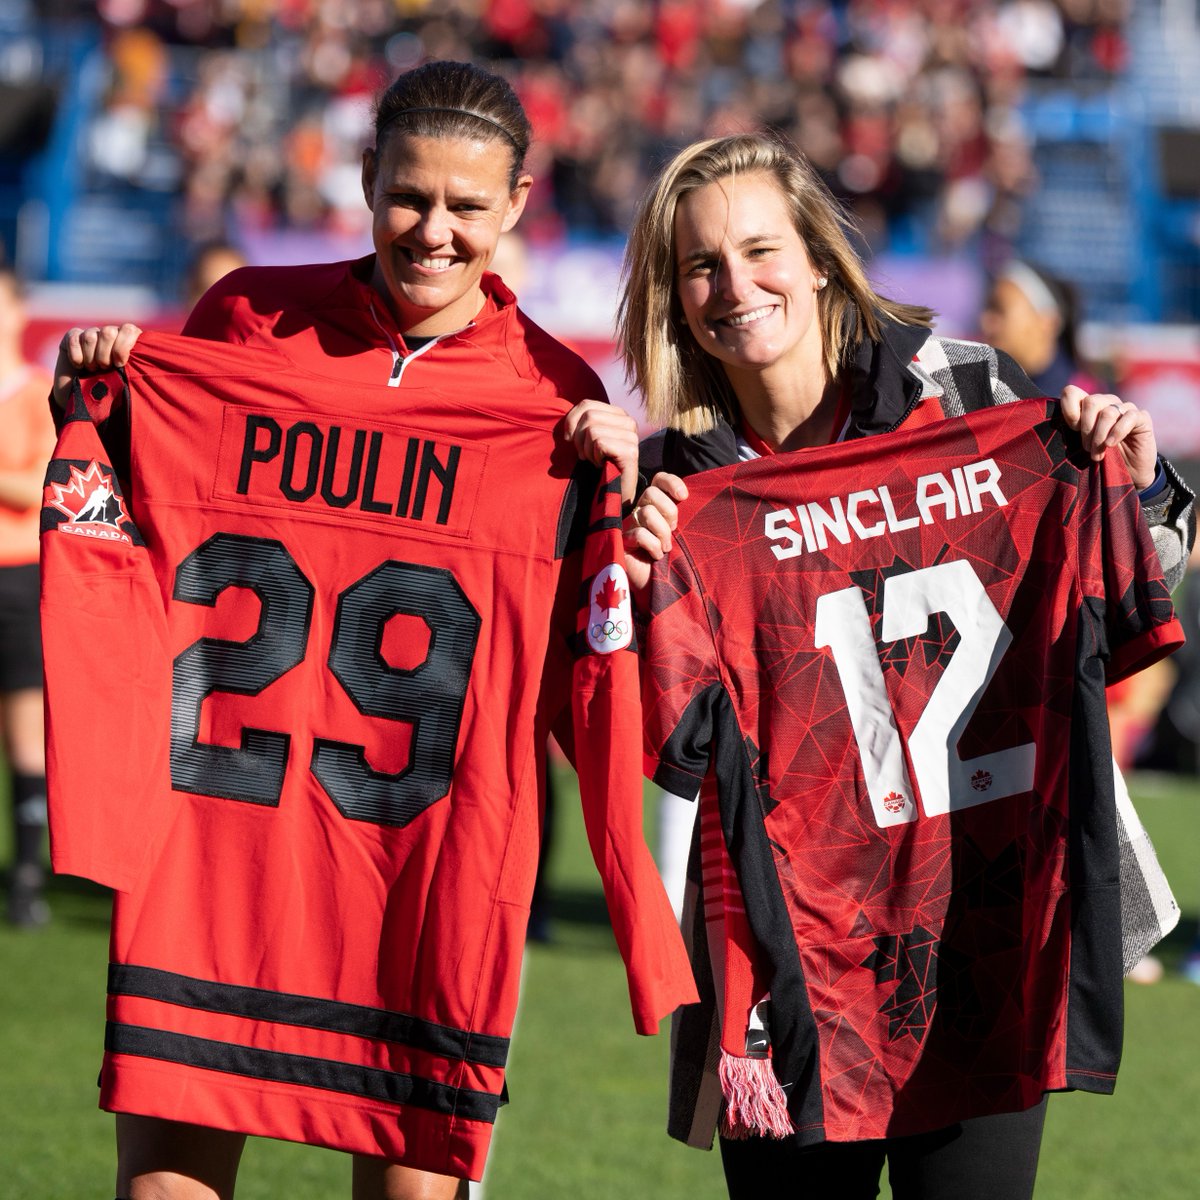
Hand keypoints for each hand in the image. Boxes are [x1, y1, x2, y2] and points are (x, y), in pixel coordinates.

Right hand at [53, 323, 141, 409]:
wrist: (83, 393)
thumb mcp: (127, 379)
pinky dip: (76, 355)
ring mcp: (91, 333)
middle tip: (105, 368)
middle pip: (108, 332)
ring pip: (90, 337)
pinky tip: (78, 365)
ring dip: (91, 358)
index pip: (128, 330)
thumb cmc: (112, 387)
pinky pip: (74, 339)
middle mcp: (111, 333)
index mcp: (129, 340)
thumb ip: (135, 370)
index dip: (123, 346)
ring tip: (93, 369)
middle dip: (105, 355)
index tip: (120, 364)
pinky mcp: (73, 336)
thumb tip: (145, 367)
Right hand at [623, 472, 688, 595]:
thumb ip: (685, 518)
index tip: (684, 496)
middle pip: (651, 493)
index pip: (658, 480)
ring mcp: (629, 525)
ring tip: (666, 548)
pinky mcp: (622, 541)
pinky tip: (655, 556)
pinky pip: (640, 533)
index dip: (670, 483)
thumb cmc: (674, 560)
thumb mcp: (683, 535)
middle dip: (669, 511)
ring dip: (663, 533)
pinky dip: (653, 546)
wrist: (660, 588)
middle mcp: (640, 511)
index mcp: (656, 506)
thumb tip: (692, 500)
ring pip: (647, 512)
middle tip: (674, 530)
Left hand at [1059, 385, 1156, 490]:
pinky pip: (1128, 417)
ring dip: (1099, 436)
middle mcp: (1107, 403)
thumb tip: (1056, 424)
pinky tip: (1111, 445)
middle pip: (1091, 401)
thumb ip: (1073, 431)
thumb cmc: (1102, 459)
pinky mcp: (1141, 417)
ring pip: (1108, 412)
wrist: (1129, 473)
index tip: (1073, 429)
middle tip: (1087, 448)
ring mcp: (1125, 408)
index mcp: (1089, 407)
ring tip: (1098, 454)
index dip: (1069, 409)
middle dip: (1086, 428)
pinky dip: (1117, 432)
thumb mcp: (1082, 445)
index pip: (1072, 392)